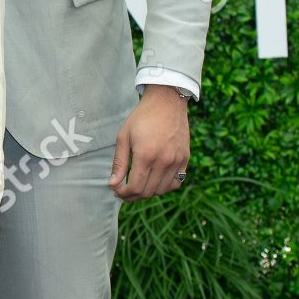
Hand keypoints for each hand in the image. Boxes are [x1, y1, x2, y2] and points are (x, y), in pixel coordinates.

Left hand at [108, 86, 189, 200]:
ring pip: (162, 190)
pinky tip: (153, 180)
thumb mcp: (123, 137)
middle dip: (133, 196)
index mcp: (146, 155)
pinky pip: (176, 182)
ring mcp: (177, 161)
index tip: (115, 190)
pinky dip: (164, 186)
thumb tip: (113, 184)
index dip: (124, 193)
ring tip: (136, 185)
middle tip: (123, 191)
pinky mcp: (185, 159)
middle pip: (148, 192)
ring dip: (148, 192)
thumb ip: (119, 163)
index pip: (135, 187)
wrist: (166, 103)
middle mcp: (164, 161)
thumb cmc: (141, 118)